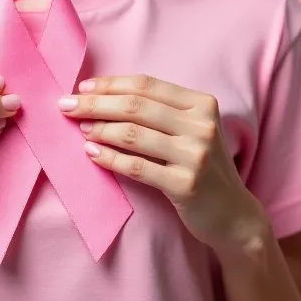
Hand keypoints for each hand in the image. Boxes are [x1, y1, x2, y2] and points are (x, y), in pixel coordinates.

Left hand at [58, 75, 270, 256]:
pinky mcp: (186, 185)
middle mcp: (201, 126)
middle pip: (135, 107)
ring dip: (99, 130)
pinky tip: (91, 154)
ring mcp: (195, 155)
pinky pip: (137, 167)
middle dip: (95, 104)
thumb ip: (161, 113)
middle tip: (66, 106)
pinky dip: (109, 159)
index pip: (147, 85)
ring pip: (133, 134)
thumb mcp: (192, 132)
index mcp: (202, 104)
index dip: (111, 84)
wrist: (234, 216)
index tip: (82, 87)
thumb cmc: (203, 169)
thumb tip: (104, 98)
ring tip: (80, 130)